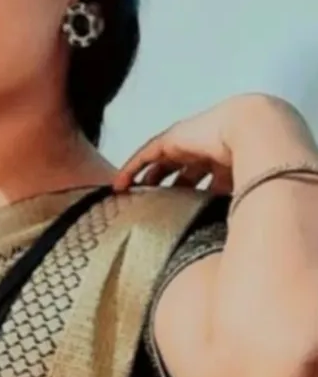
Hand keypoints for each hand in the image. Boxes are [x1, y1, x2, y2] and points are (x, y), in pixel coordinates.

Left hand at [112, 93, 313, 196]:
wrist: (256, 134)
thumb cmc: (257, 166)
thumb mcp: (242, 193)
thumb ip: (230, 212)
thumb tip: (227, 243)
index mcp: (225, 163)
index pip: (203, 180)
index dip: (189, 195)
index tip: (178, 213)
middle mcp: (206, 151)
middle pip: (181, 171)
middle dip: (165, 187)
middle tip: (150, 206)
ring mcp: (189, 141)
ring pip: (161, 163)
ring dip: (146, 179)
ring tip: (130, 196)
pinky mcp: (172, 137)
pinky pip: (146, 154)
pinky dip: (132, 168)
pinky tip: (119, 185)